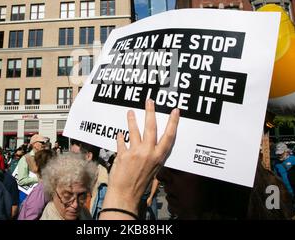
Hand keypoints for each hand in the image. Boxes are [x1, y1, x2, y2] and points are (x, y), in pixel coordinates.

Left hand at [101, 99, 178, 218]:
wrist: (126, 195)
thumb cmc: (140, 184)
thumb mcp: (153, 170)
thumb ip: (153, 156)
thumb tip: (151, 143)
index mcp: (159, 157)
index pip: (169, 136)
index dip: (173, 122)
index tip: (175, 111)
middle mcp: (149, 153)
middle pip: (151, 127)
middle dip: (150, 112)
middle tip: (149, 100)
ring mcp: (136, 153)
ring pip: (134, 130)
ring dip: (132, 120)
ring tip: (130, 112)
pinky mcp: (123, 155)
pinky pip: (121, 141)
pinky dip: (120, 137)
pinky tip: (119, 133)